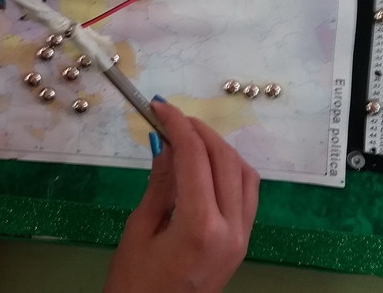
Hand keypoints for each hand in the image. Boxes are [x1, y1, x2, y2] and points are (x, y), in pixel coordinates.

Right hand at [104, 101, 259, 292]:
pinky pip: (247, 193)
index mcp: (200, 227)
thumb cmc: (135, 284)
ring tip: (189, 138)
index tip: (160, 107)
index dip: (177, 125)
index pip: (194, 158)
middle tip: (172, 118)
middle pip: (225, 159)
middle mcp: (231, 229)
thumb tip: (167, 144)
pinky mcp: (243, 243)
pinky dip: (231, 169)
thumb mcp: (139, 230)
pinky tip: (208, 164)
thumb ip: (160, 184)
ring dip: (219, 148)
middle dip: (199, 131)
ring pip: (244, 173)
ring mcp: (242, 238)